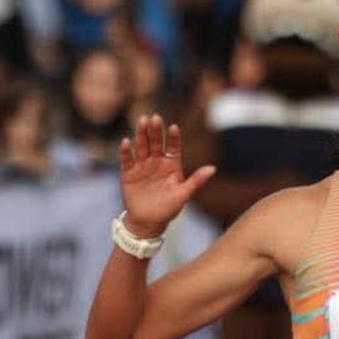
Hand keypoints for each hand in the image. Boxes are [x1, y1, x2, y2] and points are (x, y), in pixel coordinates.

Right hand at [117, 113, 213, 236]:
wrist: (148, 221)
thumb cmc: (169, 208)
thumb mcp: (184, 194)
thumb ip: (196, 181)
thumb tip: (213, 168)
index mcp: (172, 165)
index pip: (173, 148)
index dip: (173, 138)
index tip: (174, 127)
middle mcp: (157, 162)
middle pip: (156, 143)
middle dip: (155, 131)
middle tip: (154, 117)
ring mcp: (142, 166)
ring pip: (142, 147)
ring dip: (141, 134)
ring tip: (142, 121)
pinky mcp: (128, 173)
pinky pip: (127, 160)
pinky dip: (126, 151)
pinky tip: (126, 141)